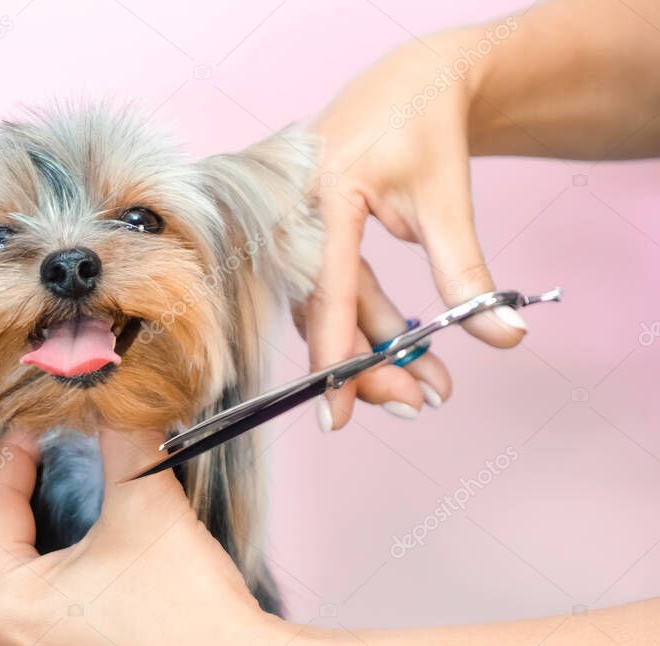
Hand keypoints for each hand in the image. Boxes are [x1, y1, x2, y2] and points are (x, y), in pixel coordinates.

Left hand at [0, 428, 284, 645]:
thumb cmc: (190, 617)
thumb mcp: (148, 506)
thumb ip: (121, 440)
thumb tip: (112, 401)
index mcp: (5, 601)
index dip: (14, 457)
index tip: (32, 429)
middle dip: (1, 507)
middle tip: (35, 470)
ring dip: (9, 555)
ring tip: (46, 518)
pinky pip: (15, 635)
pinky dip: (29, 597)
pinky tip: (64, 576)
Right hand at [303, 29, 526, 431]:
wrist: (409, 83)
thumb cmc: (423, 127)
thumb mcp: (447, 202)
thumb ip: (467, 274)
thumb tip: (504, 336)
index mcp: (324, 193)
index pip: (328, 291)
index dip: (335, 357)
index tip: (340, 414)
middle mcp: (292, 211)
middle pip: (322, 311)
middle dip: (371, 364)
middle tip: (422, 400)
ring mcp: (290, 222)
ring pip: (325, 307)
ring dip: (373, 348)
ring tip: (428, 379)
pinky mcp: (300, 233)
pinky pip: (327, 289)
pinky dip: (366, 319)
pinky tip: (404, 342)